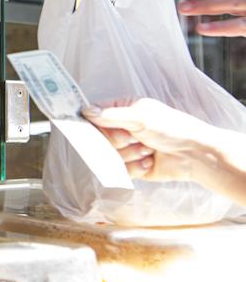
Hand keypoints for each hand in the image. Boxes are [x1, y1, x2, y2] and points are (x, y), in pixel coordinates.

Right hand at [82, 98, 216, 182]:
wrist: (196, 155)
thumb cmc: (173, 129)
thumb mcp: (140, 117)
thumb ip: (111, 115)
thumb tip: (86, 111)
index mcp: (124, 110)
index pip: (95, 115)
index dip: (94, 123)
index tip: (97, 128)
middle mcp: (123, 128)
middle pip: (100, 138)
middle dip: (118, 141)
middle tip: (134, 138)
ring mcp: (127, 148)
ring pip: (110, 156)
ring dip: (130, 154)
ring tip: (149, 150)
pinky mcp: (133, 166)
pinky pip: (121, 170)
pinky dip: (136, 167)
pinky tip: (150, 161)